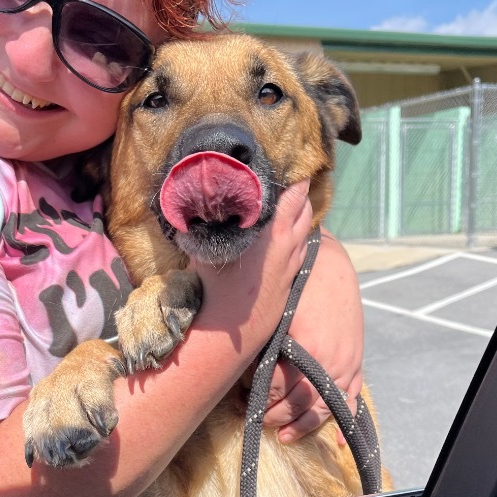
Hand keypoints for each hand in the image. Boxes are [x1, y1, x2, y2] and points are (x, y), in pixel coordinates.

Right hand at [194, 180, 312, 341]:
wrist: (229, 330)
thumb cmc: (213, 286)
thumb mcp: (205, 247)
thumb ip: (206, 221)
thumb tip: (192, 200)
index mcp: (271, 233)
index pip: (292, 197)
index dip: (294, 180)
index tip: (293, 166)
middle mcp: (287, 247)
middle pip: (303, 211)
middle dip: (301, 194)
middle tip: (295, 179)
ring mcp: (291, 266)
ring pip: (305, 232)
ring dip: (301, 216)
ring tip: (295, 203)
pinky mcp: (291, 282)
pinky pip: (301, 252)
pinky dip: (299, 238)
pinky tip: (291, 236)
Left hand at [262, 231, 363, 441]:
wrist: (329, 265)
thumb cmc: (297, 287)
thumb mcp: (277, 316)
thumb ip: (267, 349)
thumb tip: (248, 379)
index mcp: (308, 351)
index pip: (278, 388)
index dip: (259, 399)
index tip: (243, 403)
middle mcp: (331, 363)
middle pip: (301, 403)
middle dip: (277, 416)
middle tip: (258, 420)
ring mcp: (347, 365)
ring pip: (326, 408)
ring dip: (304, 425)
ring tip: (285, 436)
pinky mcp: (356, 363)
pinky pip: (352, 399)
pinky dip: (345, 421)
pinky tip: (337, 440)